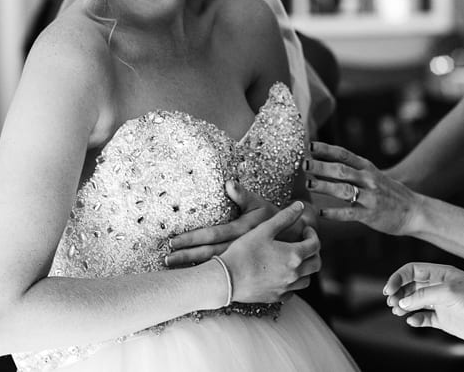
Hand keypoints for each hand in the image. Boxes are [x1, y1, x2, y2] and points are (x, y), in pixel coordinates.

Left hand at [165, 181, 305, 266]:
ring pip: (214, 266)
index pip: (211, 235)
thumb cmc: (275, 220)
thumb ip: (243, 195)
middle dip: (186, 256)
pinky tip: (195, 280)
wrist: (297, 240)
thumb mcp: (260, 206)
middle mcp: (240, 247)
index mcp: (242, 230)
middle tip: (167, 260)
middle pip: (208, 254)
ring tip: (174, 271)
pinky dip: (208, 277)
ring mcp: (243, 260)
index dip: (191, 238)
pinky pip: (224, 275)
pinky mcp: (246, 270)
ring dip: (193, 267)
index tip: (173, 242)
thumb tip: (229, 183)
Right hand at [218, 201, 320, 303]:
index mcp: (294, 255)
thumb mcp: (264, 229)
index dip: (313, 234)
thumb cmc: (244, 252)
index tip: (305, 230)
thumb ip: (285, 217)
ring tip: (294, 259)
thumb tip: (300, 205)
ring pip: (306, 280)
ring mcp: (286, 288)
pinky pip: (292, 292)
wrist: (226, 279)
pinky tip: (283, 275)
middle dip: (313, 252)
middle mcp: (294, 274)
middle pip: (316, 263)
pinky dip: (292, 283)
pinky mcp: (276, 297)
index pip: (315, 244)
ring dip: (305, 268)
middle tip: (304, 243)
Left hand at [306, 142, 420, 235]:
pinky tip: (321, 212)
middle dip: (320, 166)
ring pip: (343, 189)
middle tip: (303, 163)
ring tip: (309, 183)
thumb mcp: (374, 176)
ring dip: (325, 186)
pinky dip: (335, 212)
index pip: (344, 154)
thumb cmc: (390, 194)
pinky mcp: (370, 214)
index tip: (310, 145)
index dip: (326, 149)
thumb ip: (355, 171)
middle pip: (341, 170)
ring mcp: (370, 196)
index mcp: (367, 168)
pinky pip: (350, 212)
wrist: (415, 211)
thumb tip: (329, 166)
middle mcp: (368, 179)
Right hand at [383, 262, 463, 344]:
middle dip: (399, 293)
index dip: (398, 278)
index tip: (389, 290)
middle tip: (392, 303)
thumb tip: (403, 302)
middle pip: (410, 286)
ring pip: (414, 302)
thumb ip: (423, 295)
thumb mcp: (448, 292)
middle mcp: (438, 286)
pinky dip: (415, 319)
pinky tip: (412, 321)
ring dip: (404, 305)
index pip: (412, 270)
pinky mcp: (444, 319)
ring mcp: (440, 303)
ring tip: (398, 311)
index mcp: (440, 273)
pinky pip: (424, 318)